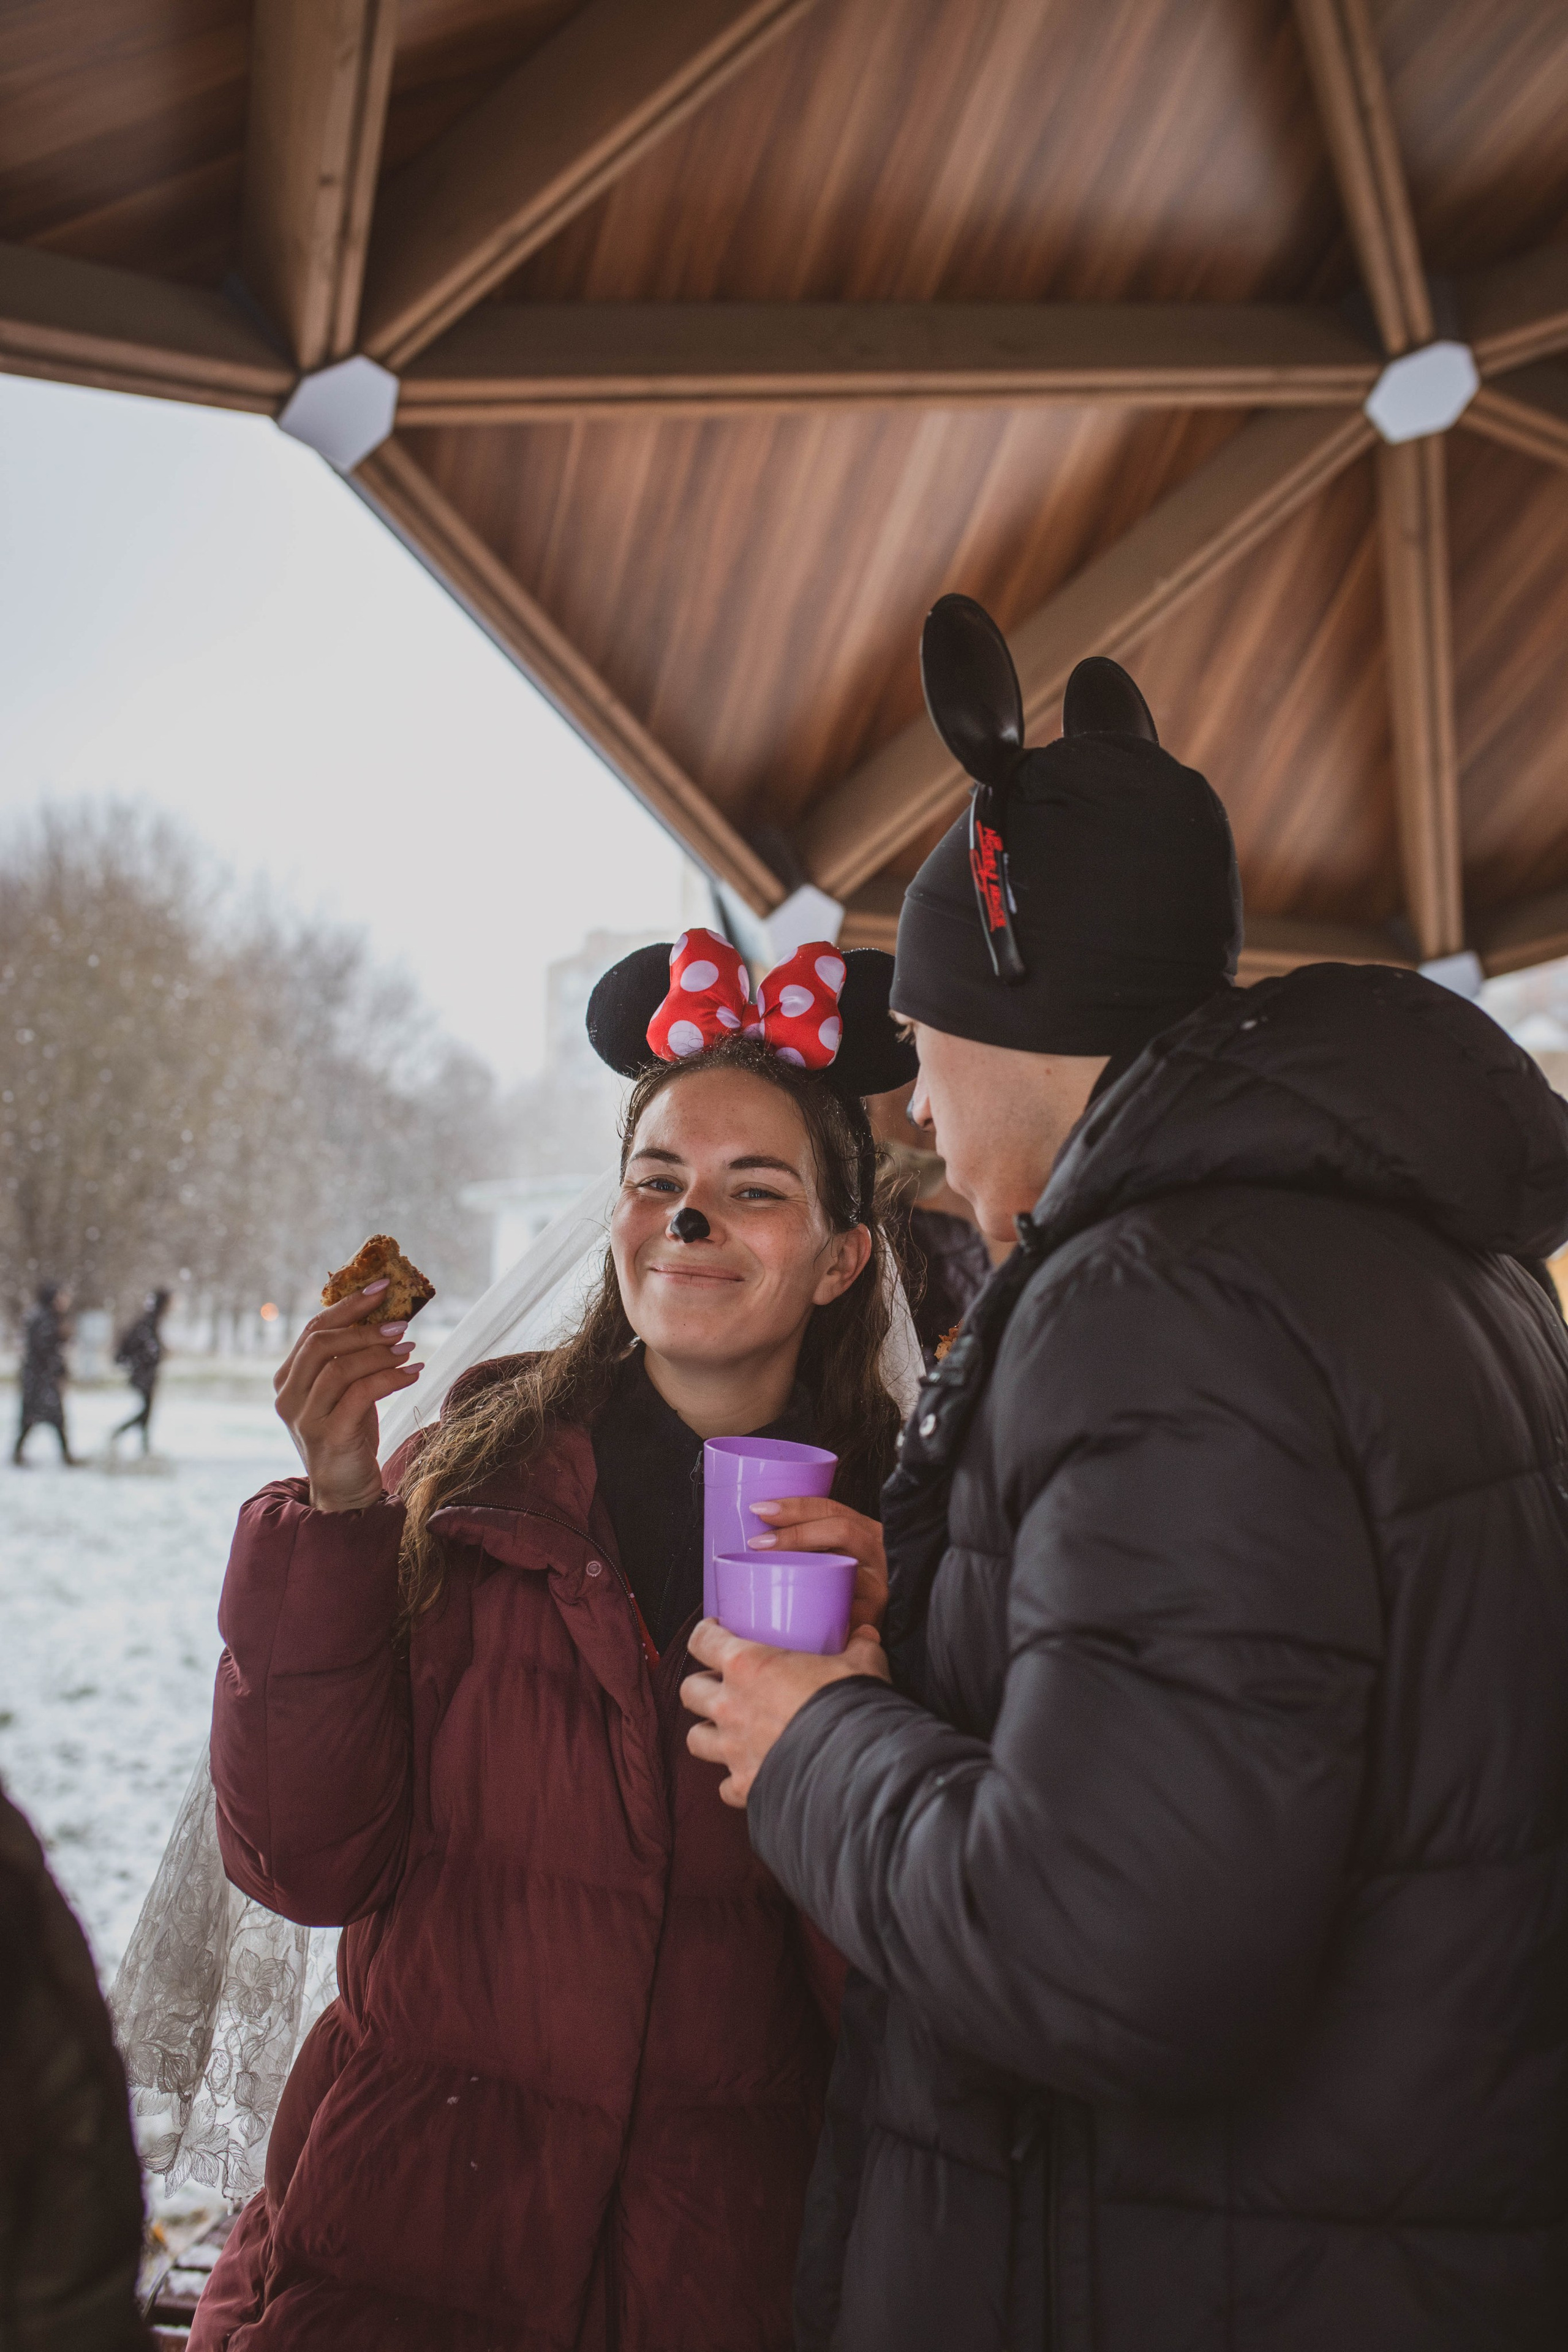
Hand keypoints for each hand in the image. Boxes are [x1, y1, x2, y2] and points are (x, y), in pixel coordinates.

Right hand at [273, 1280, 422, 1511]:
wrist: (345, 1490)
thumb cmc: (349, 1434)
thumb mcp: (345, 1391)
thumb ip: (350, 1360)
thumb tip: (386, 1317)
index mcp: (288, 1378)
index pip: (313, 1329)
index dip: (348, 1304)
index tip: (382, 1286)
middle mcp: (288, 1396)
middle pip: (322, 1344)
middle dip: (364, 1327)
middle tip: (401, 1323)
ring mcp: (305, 1417)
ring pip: (340, 1368)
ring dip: (380, 1353)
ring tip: (409, 1348)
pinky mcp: (328, 1436)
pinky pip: (359, 1395)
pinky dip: (389, 1379)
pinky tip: (413, 1374)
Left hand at [681, 1617, 889, 1806]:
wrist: (854, 1767)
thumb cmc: (849, 1707)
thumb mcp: (860, 1665)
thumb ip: (859, 1646)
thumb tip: (865, 1635)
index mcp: (748, 1666)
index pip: (703, 1640)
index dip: (705, 1634)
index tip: (716, 1632)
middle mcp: (729, 1706)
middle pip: (690, 1690)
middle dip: (702, 1686)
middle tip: (724, 1685)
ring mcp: (732, 1750)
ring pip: (695, 1739)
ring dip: (709, 1733)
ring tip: (729, 1730)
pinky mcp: (744, 1786)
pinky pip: (724, 1785)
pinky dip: (734, 1779)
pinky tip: (751, 1772)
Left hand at [748, 1495, 887, 1631]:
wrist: (862, 1635)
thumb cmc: (836, 1588)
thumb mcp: (829, 1556)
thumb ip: (806, 1543)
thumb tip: (753, 1534)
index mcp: (864, 1530)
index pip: (831, 1509)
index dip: (796, 1506)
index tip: (759, 1509)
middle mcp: (876, 1552)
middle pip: (841, 1530)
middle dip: (796, 1533)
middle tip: (757, 1542)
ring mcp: (878, 1583)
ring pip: (846, 1565)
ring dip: (806, 1564)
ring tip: (766, 1565)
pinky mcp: (872, 1613)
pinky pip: (846, 1605)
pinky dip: (820, 1602)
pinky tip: (794, 1605)